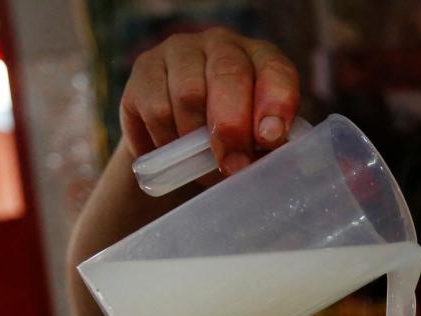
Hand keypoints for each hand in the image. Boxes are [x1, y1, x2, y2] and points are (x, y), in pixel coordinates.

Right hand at [119, 27, 300, 175]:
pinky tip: (174, 152)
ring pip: (188, 95)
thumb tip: (261, 159)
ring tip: (202, 165)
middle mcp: (222, 45)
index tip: (270, 139)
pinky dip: (167, 140)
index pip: (275, 71)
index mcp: (261, 59)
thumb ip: (262, 146)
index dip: (276, 104)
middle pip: (228, 75)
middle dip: (233, 128)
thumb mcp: (253, 142)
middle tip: (233, 165)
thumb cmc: (227, 140)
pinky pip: (156, 109)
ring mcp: (180, 51)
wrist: (178, 140)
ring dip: (196, 141)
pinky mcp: (145, 68)